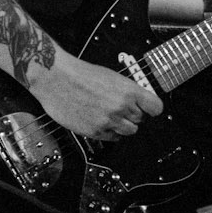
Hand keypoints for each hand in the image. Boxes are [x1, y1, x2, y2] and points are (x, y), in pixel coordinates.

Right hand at [30, 47, 162, 140]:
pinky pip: (113, 138)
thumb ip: (127, 90)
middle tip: (121, 109)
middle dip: (133, 115)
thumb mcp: (111, 76)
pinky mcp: (95, 131)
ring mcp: (109, 120)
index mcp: (128, 90)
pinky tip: (101, 121)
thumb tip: (139, 101)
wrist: (56, 78)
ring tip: (111, 116)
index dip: (152, 109)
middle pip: (141, 120)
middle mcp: (121, 107)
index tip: (149, 109)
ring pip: (130, 131)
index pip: (156, 107)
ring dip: (123, 125)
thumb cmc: (80, 74)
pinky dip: (110, 132)